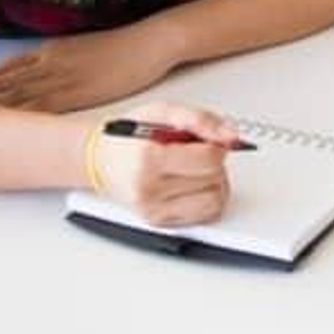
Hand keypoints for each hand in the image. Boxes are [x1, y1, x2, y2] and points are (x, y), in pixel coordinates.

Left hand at [0, 22, 181, 112]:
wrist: (150, 42)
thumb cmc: (122, 48)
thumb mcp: (82, 48)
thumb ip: (58, 60)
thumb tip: (40, 75)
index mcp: (48, 50)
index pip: (4, 68)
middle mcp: (48, 62)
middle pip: (3, 82)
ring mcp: (61, 76)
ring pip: (15, 94)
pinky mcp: (77, 91)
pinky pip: (41, 106)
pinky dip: (17, 114)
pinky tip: (0, 123)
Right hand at [91, 100, 238, 226]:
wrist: (102, 160)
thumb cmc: (130, 136)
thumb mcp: (163, 112)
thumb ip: (200, 119)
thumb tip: (230, 135)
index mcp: (149, 158)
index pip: (209, 159)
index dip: (216, 145)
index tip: (206, 139)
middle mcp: (149, 189)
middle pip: (214, 179)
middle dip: (214, 163)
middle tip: (195, 152)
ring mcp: (153, 210)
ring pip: (215, 200)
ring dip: (214, 182)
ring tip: (194, 169)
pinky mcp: (159, 222)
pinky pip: (205, 214)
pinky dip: (207, 198)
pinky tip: (191, 184)